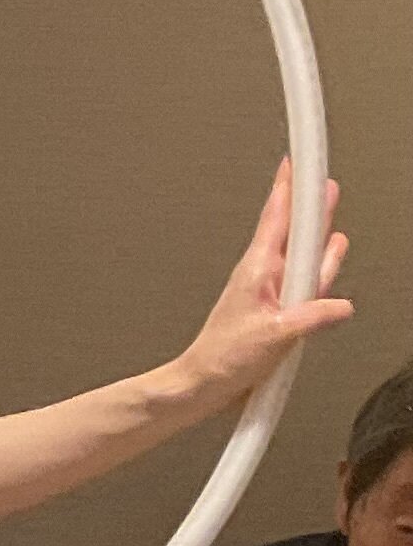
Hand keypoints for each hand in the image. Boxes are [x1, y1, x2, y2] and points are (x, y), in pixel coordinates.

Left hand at [168, 162, 350, 409]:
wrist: (205, 384)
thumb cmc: (223, 358)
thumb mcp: (275, 336)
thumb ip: (312, 317)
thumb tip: (340, 305)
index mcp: (256, 270)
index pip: (276, 218)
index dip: (286, 188)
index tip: (294, 162)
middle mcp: (263, 276)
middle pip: (293, 231)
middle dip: (308, 202)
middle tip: (321, 178)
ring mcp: (270, 292)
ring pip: (301, 254)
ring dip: (317, 231)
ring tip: (328, 207)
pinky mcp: (277, 310)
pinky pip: (304, 281)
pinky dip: (319, 266)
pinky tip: (329, 256)